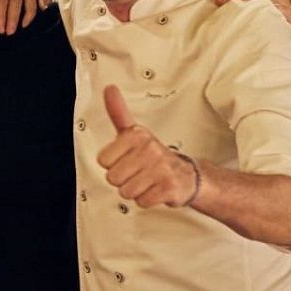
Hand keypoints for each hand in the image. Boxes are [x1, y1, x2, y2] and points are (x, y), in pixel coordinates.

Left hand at [97, 85, 197, 208]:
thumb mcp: (134, 132)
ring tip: (147, 181)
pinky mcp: (169, 187)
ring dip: (135, 191)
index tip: (127, 159)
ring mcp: (161, 168)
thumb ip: (118, 113)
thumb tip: (109, 88)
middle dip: (123, 180)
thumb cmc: (153, 154)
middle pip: (112, 178)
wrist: (188, 175)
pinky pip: (142, 201)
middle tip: (138, 172)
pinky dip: (148, 200)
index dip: (113, 164)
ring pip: (126, 191)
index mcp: (137, 135)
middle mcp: (150, 148)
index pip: (103, 161)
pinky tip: (156, 190)